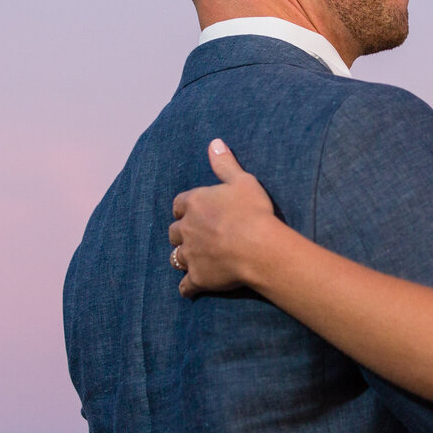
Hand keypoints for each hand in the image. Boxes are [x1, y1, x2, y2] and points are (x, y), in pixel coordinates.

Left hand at [170, 140, 277, 297]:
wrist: (259, 247)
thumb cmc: (253, 211)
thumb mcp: (242, 180)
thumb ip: (225, 163)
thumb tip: (214, 143)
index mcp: (195, 203)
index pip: (178, 204)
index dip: (184, 208)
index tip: (190, 211)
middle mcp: (187, 229)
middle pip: (174, 232)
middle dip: (182, 233)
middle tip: (194, 236)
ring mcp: (191, 255)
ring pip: (176, 257)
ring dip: (182, 257)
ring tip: (192, 259)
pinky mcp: (198, 277)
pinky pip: (186, 286)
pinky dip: (188, 287)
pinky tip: (191, 289)